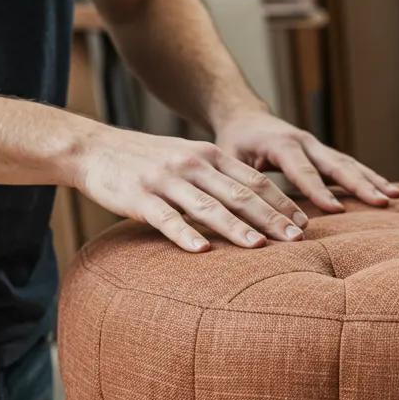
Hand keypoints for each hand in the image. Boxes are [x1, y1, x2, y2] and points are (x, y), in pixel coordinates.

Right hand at [70, 123, 309, 252]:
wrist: (93, 148)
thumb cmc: (148, 160)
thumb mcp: (189, 160)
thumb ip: (220, 178)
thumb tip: (257, 206)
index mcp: (210, 156)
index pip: (255, 181)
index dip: (282, 202)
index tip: (305, 223)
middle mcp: (193, 164)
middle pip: (240, 194)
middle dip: (271, 217)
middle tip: (298, 239)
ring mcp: (166, 180)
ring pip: (208, 206)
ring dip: (236, 228)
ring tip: (260, 247)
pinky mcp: (139, 196)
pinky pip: (166, 219)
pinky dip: (185, 235)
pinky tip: (202, 251)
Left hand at [213, 108, 398, 211]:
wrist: (245, 117)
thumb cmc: (234, 142)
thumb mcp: (228, 158)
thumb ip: (239, 182)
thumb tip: (245, 213)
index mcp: (281, 143)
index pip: (302, 170)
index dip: (318, 191)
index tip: (336, 210)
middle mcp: (305, 142)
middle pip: (337, 164)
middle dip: (360, 184)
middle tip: (381, 202)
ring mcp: (318, 146)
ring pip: (349, 164)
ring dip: (372, 180)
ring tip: (394, 196)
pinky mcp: (324, 154)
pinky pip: (350, 165)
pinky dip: (370, 177)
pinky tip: (389, 190)